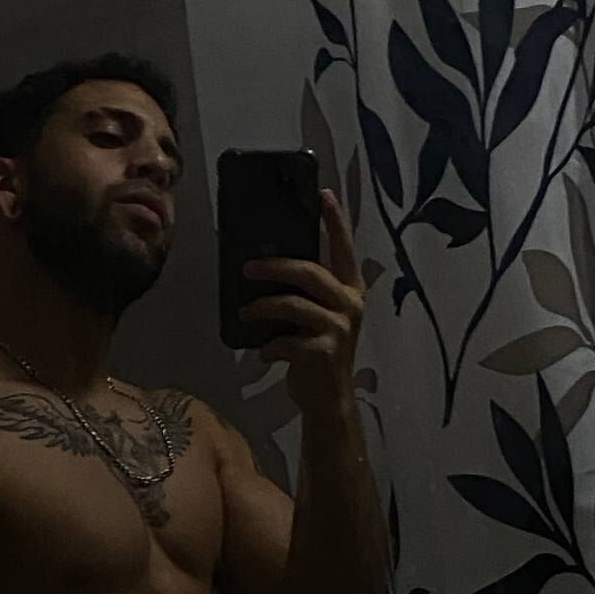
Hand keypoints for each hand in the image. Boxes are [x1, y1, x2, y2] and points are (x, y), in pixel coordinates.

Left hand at [239, 189, 364, 418]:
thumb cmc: (317, 354)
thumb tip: (266, 269)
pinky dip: (269, 347)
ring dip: (261, 307)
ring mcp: (339, 328)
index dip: (334, 220)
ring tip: (243, 312)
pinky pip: (285, 340)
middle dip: (274, 266)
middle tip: (247, 268)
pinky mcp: (323, 352)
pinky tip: (264, 353)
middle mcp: (349, 304)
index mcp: (350, 289)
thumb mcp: (318, 318)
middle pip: (309, 271)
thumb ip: (307, 294)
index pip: (344, 248)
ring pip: (292, 304)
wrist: (328, 400)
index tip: (322, 193)